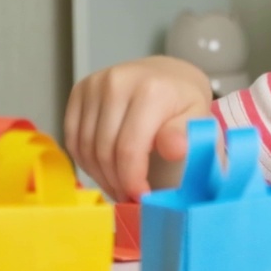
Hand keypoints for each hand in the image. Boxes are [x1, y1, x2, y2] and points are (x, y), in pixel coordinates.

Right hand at [64, 55, 211, 201]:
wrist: (167, 74)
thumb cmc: (183, 101)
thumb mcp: (197, 117)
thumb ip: (187, 134)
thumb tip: (175, 149)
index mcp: (150, 90)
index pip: (129, 148)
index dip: (132, 179)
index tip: (141, 196)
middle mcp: (117, 83)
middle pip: (105, 150)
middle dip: (116, 181)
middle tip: (129, 194)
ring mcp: (94, 85)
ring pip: (85, 148)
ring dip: (100, 174)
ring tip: (118, 184)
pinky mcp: (79, 91)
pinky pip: (73, 139)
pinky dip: (86, 160)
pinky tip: (104, 168)